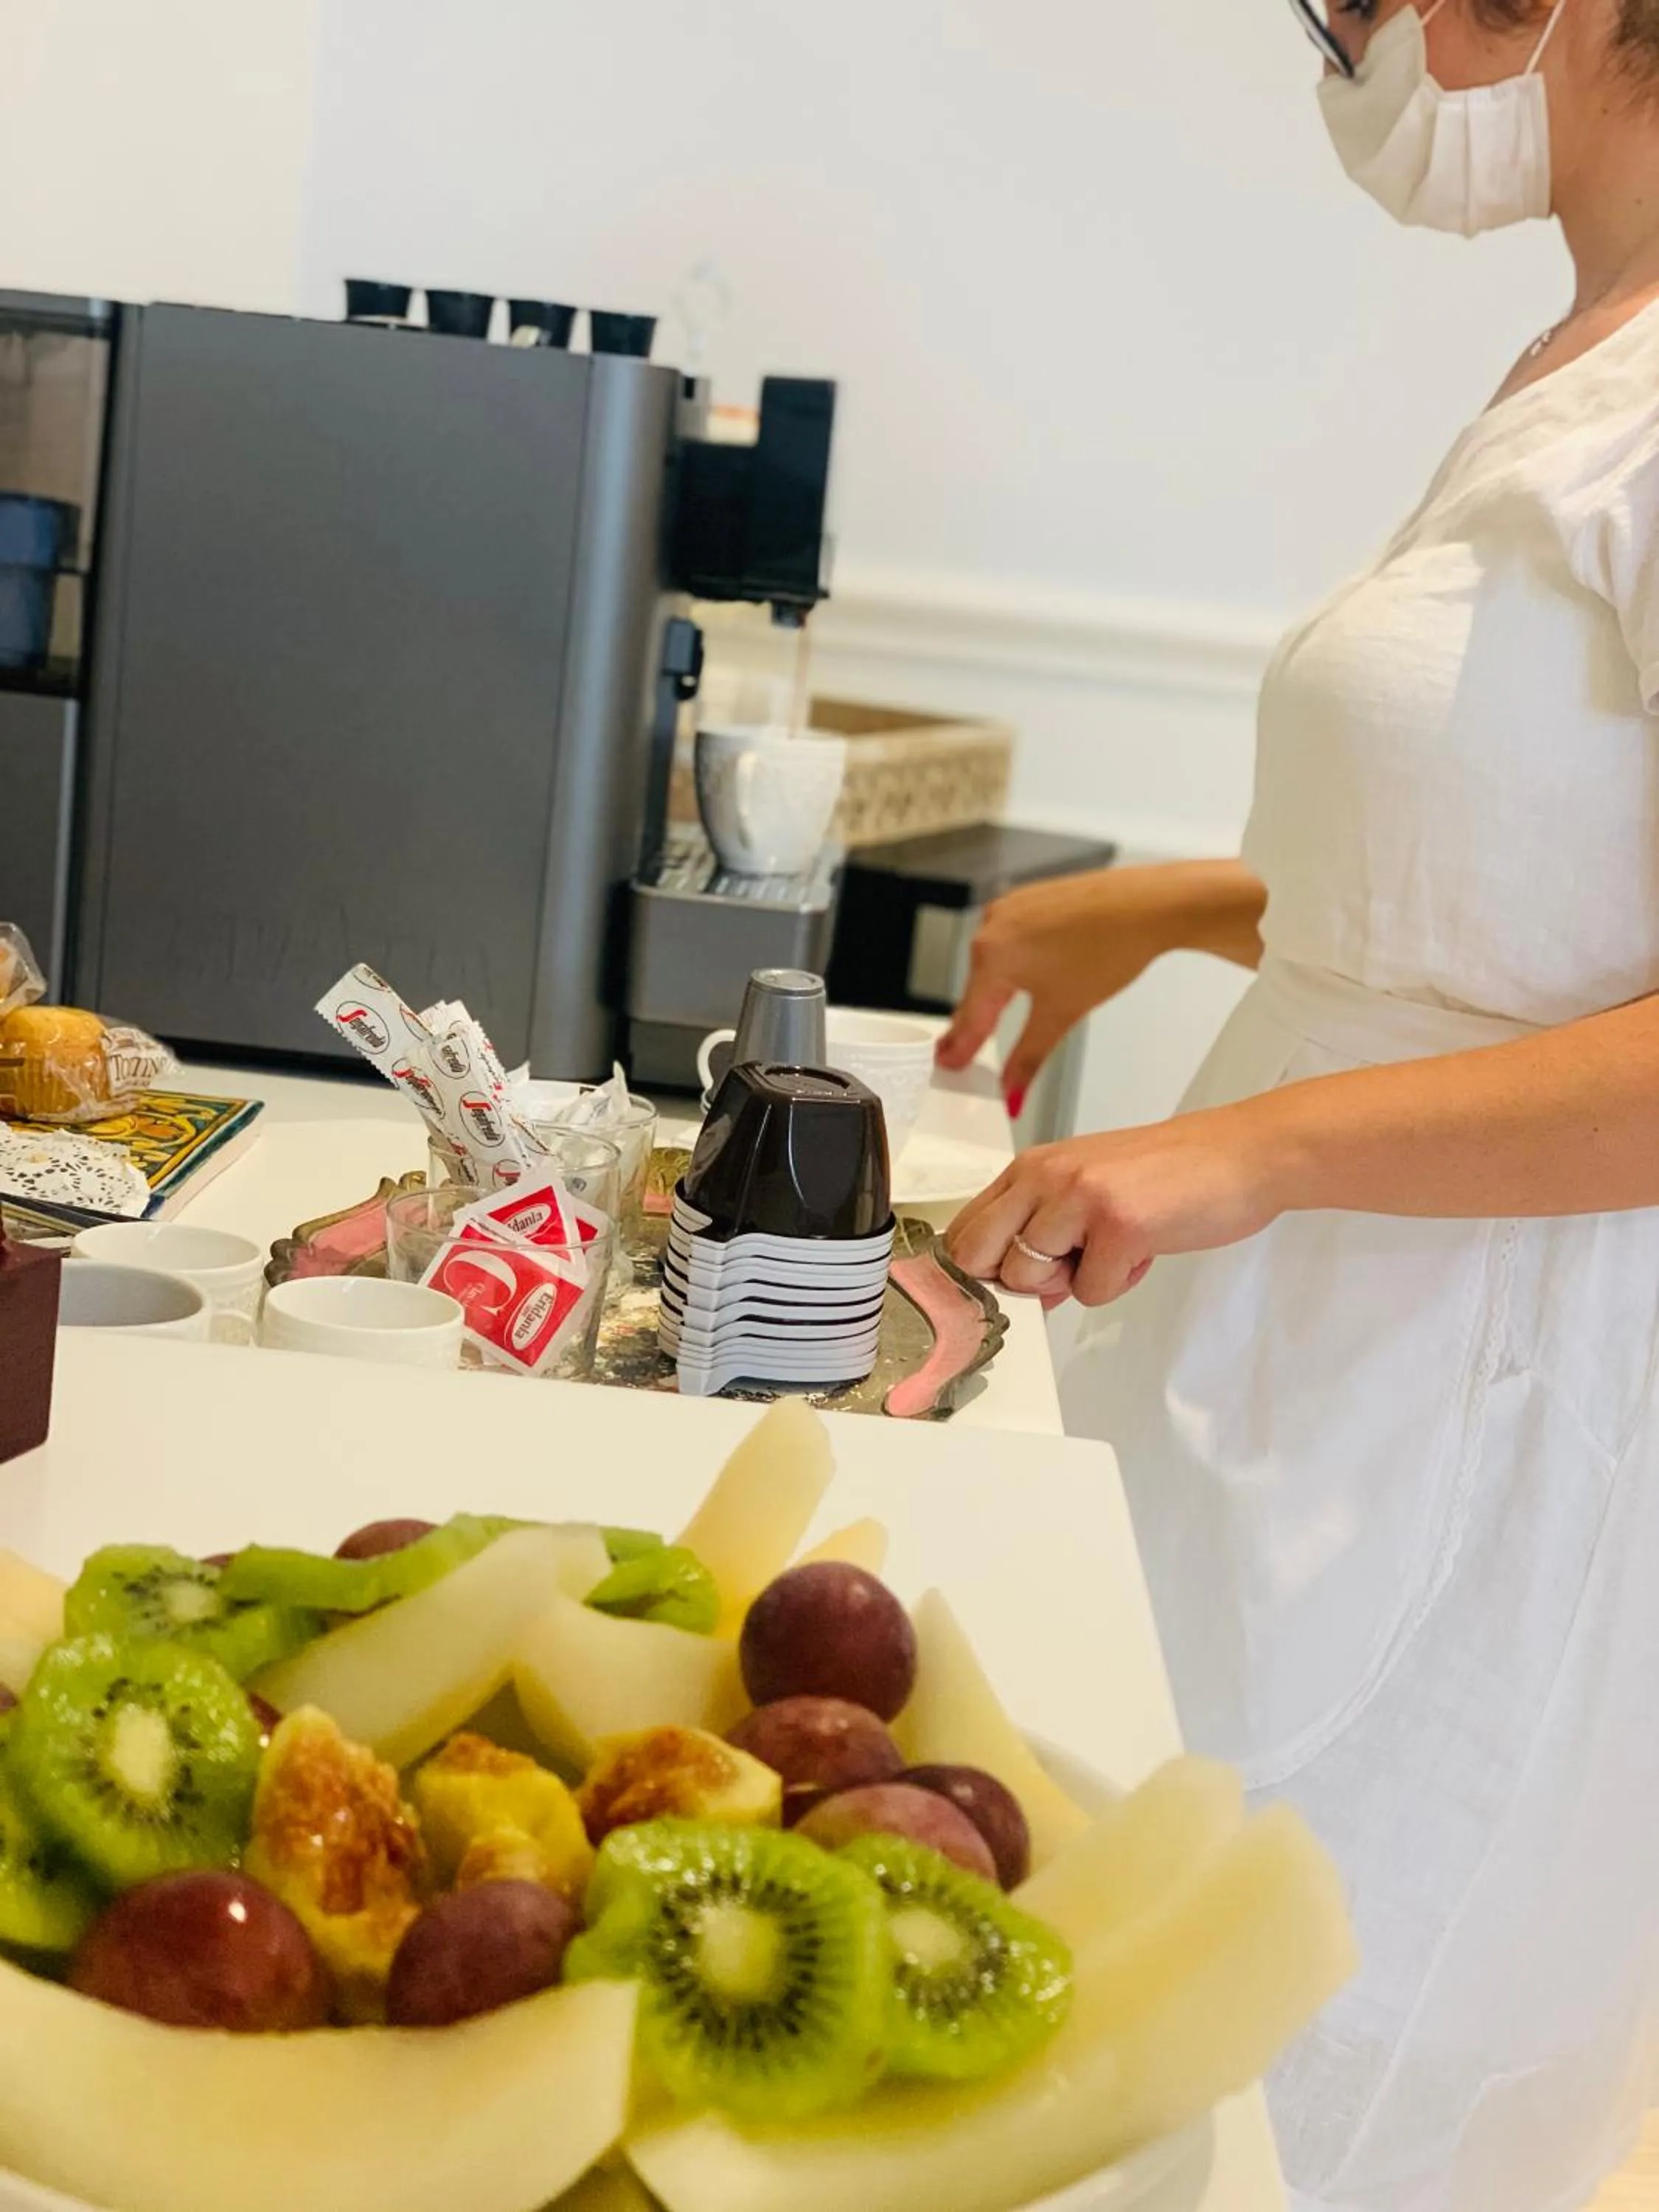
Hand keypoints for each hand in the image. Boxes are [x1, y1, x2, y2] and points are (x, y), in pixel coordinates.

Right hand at [934, 866, 1205, 1112]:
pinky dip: (1011, 966)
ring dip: (992, 995)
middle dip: (973, 1024)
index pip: (970, 1016)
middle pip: (977, 990)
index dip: (959, 1047)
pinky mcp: (1030, 900)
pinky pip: (1009, 942)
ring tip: (989, 1024)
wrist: (1149, 905)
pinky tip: (1021, 981)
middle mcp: (993, 926)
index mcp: (992, 956)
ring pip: (993, 964)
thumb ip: (1028, 1057)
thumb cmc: (1110, 946)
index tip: (949, 1063)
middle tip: (961, 1051)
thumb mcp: (1062, 1014)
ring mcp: (1011, 908)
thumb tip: (1012, 1089)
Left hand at [946, 1101, 1289, 1306]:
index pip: (964, 1229)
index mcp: (1034, 1165)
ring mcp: (1079, 1198)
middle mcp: (1046, 1175)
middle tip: (1066, 1266)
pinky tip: (1145, 1249)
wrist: (1242, 1154)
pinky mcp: (1118, 1226)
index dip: (979, 1268)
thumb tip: (1019, 1287)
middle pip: (977, 1256)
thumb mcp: (1091, 1185)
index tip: (1012, 1279)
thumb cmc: (1172, 1172)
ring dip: (1075, 1282)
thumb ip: (1046, 1227)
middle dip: (1016, 1280)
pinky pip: (1088, 1293)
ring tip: (1117, 1248)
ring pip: (1030, 1279)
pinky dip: (1119, 1284)